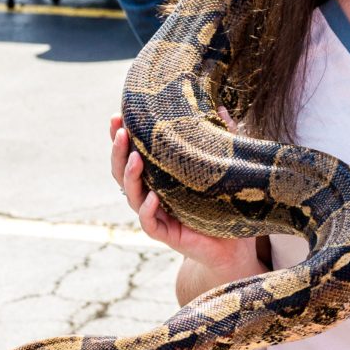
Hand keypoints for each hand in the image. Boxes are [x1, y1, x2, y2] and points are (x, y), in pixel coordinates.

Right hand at [109, 111, 254, 273]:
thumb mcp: (221, 165)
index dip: (122, 138)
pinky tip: (153, 197)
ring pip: (133, 196)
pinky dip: (148, 209)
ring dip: (131, 177)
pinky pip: (150, 222)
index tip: (117, 116)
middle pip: (123, 173)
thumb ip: (221, 137)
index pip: (133, 154)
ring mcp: (156, 214)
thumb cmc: (223, 201)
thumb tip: (220, 107)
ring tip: (136, 158)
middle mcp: (151, 193)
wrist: (232, 242)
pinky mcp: (165, 233)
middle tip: (121, 132)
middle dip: (119, 152)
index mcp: (159, 176)